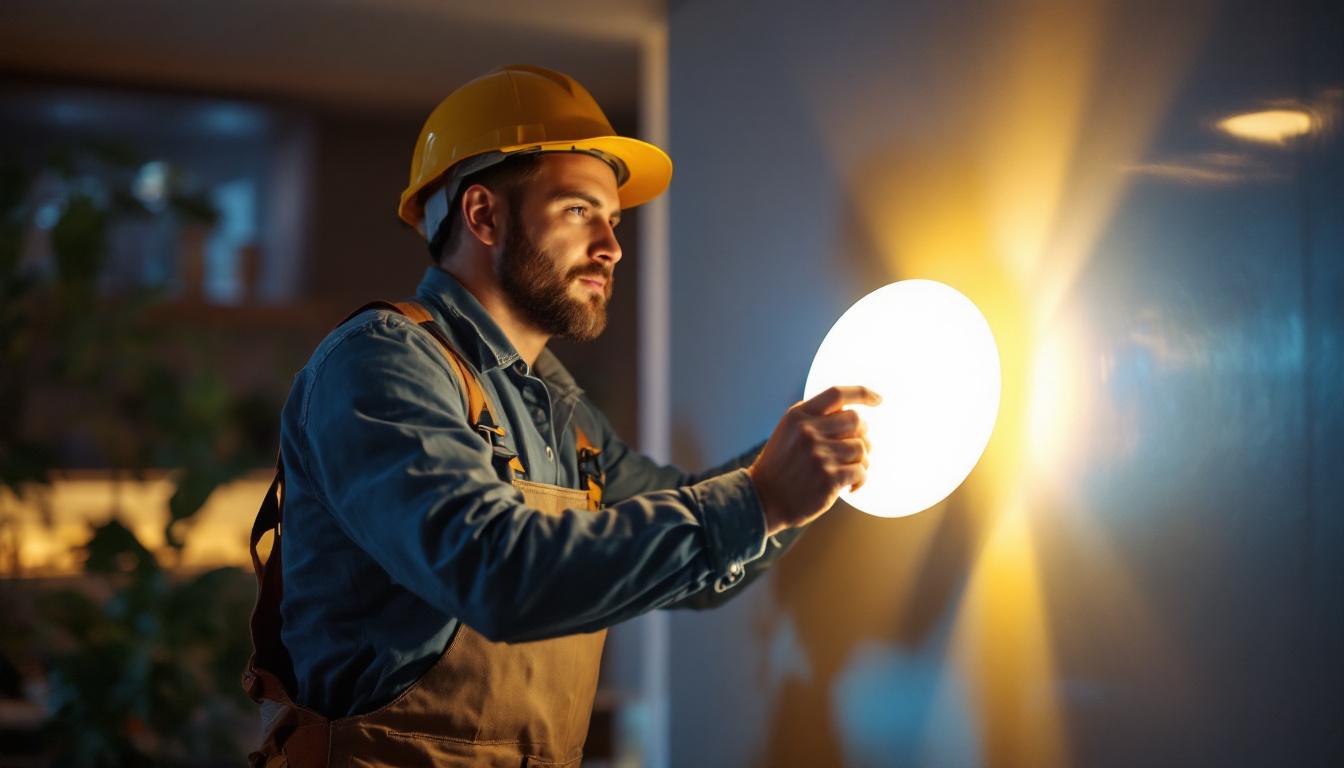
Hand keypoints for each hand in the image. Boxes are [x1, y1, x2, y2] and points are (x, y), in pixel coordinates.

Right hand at [748, 385, 879, 536]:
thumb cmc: (781, 466)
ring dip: (862, 460)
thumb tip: (851, 411)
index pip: (837, 394)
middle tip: (857, 449)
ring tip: (849, 470)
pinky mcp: (829, 478)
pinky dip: (860, 479)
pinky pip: (861, 471)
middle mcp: (808, 431)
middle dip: (863, 434)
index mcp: (798, 416)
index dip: (862, 393)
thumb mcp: (788, 432)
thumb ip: (813, 418)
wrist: (763, 500)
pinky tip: (850, 486)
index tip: (879, 400)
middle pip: (857, 421)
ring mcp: (819, 455)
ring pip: (862, 448)